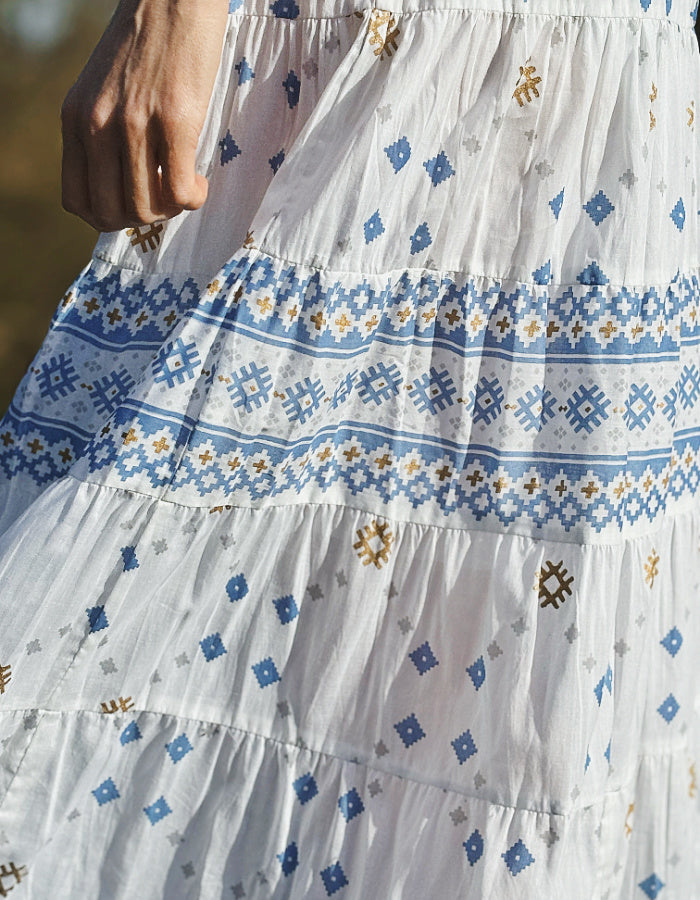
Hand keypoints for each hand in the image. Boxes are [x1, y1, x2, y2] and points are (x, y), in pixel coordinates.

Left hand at [60, 0, 228, 231]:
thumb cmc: (146, 44)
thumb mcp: (104, 90)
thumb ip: (102, 132)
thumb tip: (121, 184)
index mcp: (74, 119)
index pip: (76, 200)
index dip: (108, 216)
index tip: (134, 200)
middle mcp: (96, 125)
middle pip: (111, 213)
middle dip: (142, 218)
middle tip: (164, 197)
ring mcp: (135, 124)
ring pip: (145, 208)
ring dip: (170, 210)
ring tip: (185, 186)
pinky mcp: (175, 121)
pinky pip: (179, 190)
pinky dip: (193, 198)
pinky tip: (200, 181)